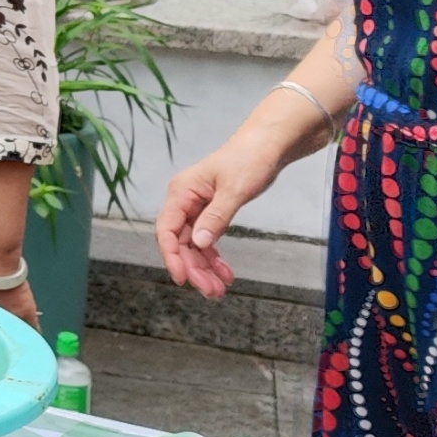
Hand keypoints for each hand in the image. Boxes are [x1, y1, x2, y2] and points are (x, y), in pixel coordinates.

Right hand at [156, 130, 291, 299]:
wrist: (269, 145)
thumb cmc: (250, 159)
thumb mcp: (234, 190)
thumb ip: (216, 217)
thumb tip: (200, 242)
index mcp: (181, 192)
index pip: (167, 229)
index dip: (172, 256)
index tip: (183, 279)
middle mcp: (184, 201)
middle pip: (180, 242)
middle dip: (194, 268)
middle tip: (212, 291)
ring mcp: (196, 208)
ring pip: (193, 245)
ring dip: (204, 268)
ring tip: (219, 289)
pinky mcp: (210, 212)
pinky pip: (206, 240)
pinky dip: (214, 257)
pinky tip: (225, 272)